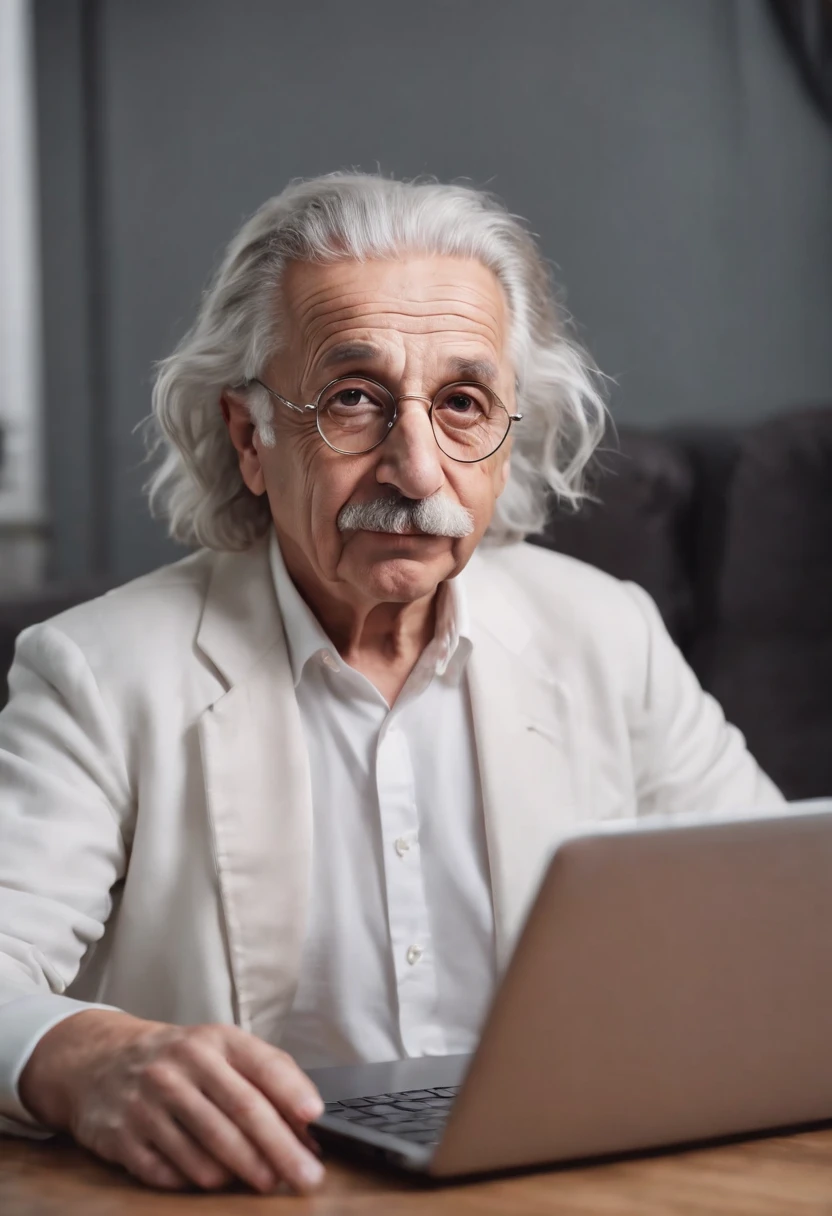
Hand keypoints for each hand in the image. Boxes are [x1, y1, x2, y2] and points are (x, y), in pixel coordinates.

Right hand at [18, 1010, 324, 1193]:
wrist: (101, 1061)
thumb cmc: (180, 1061)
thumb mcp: (220, 1050)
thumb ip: (265, 1076)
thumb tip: (308, 1122)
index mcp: (213, 1041)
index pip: (260, 1065)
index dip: (291, 1092)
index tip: (315, 1118)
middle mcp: (181, 1067)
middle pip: (241, 1113)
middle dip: (279, 1150)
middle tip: (305, 1176)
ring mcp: (149, 1103)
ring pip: (207, 1151)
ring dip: (242, 1174)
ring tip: (263, 1180)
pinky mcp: (123, 1138)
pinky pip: (171, 1174)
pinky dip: (197, 1182)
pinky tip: (210, 1179)